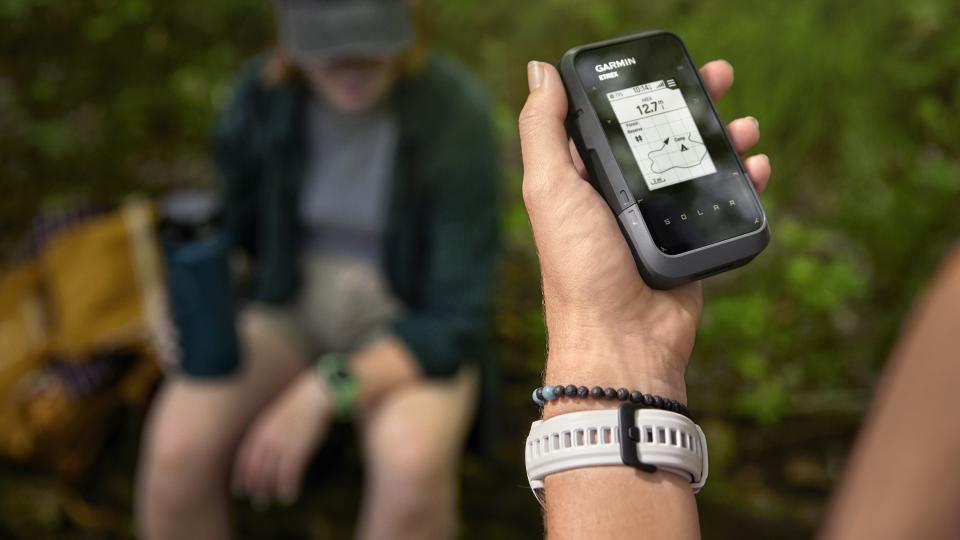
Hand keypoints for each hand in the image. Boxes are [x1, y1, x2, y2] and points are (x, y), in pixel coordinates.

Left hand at [232, 369, 332, 505]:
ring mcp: (282, 445)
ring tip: (275, 501)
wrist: (315, 395)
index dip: (241, 476)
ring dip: (272, 491)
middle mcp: (267, 440)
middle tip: (259, 502)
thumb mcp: (276, 416)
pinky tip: (291, 495)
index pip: (244, 459)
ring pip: (272, 475)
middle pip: (256, 470)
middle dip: (256, 488)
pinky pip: (289, 474)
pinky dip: (288, 487)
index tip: (241, 490)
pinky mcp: (298, 450)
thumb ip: (268, 431)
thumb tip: (266, 447)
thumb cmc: (299, 404)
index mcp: (259, 430)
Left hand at [519, 60, 770, 414]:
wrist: (622, 339)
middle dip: (691, 104)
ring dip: (724, 139)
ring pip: (697, 166)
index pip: (611, 121)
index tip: (662, 67)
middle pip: (661, 136)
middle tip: (719, 78)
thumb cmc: (579, 267)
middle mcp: (620, 196)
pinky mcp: (691, 244)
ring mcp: (658, 220)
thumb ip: (543, 131)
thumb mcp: (550, 189)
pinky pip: (722, 205)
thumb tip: (540, 71)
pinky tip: (758, 167)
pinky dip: (744, 182)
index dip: (635, 91)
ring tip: (746, 124)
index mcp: (583, 179)